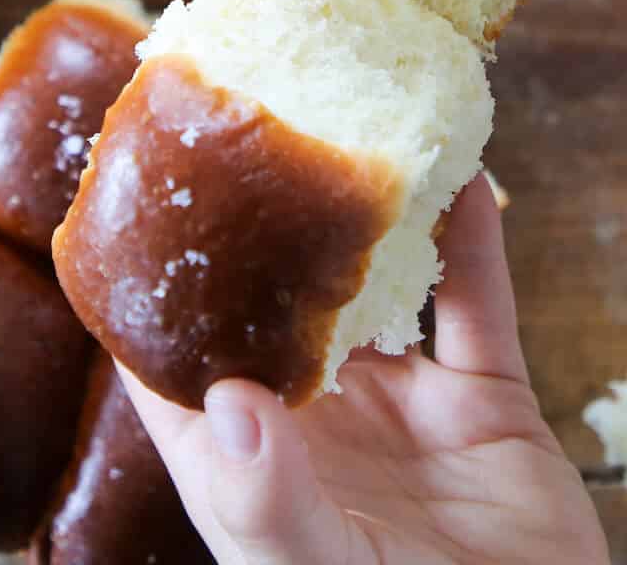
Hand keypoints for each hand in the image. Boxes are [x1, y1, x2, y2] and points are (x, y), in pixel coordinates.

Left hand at [119, 176, 606, 564]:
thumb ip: (267, 501)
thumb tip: (224, 397)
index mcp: (257, 467)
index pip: (181, 370)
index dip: (154, 292)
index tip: (141, 200)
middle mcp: (324, 423)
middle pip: (284, 303)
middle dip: (271, 223)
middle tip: (259, 126)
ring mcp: (406, 407)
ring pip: (384, 287)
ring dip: (377, 217)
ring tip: (359, 131)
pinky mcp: (486, 402)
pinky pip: (478, 305)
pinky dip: (473, 243)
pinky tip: (466, 179)